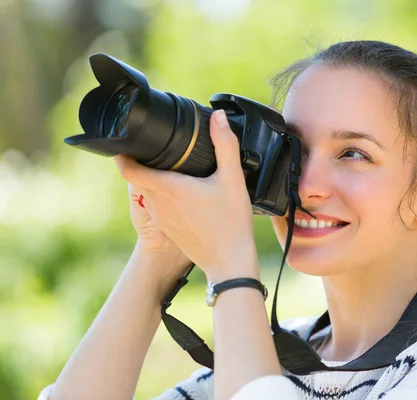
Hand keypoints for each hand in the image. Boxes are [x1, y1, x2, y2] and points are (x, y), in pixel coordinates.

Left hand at [114, 110, 256, 281]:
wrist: (230, 264)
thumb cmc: (231, 223)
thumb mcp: (232, 179)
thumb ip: (225, 145)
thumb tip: (218, 117)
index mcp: (168, 188)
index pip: (128, 169)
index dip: (123, 153)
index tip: (126, 141)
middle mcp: (158, 204)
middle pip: (141, 178)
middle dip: (147, 163)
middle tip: (161, 150)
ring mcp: (161, 220)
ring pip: (151, 193)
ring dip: (159, 181)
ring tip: (179, 172)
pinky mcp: (168, 231)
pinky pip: (160, 208)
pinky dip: (167, 198)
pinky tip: (190, 197)